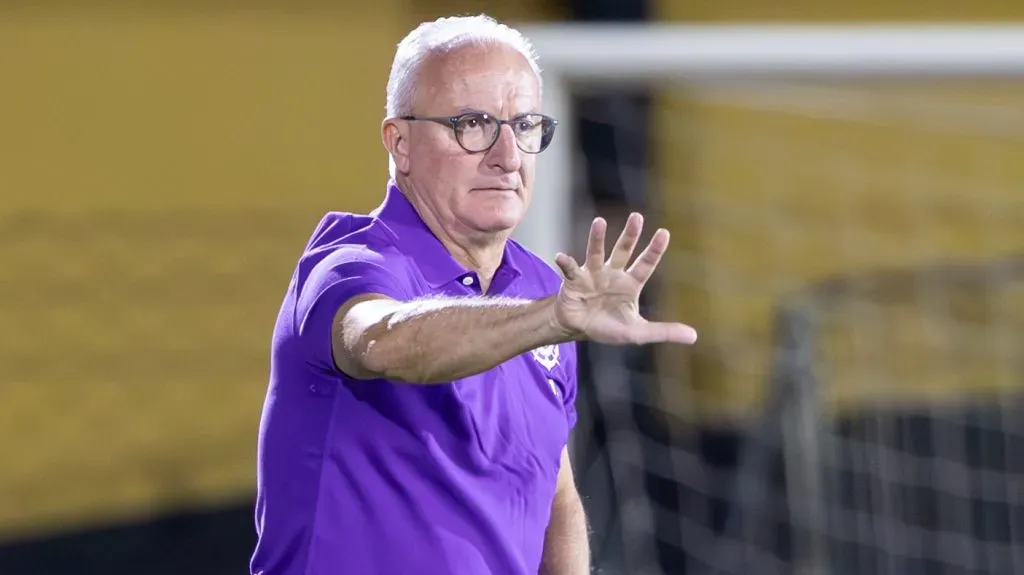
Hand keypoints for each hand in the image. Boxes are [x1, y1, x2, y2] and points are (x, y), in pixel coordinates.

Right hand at [552, 213, 697, 345]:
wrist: (577, 329)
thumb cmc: (608, 327)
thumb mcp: (638, 332)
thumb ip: (664, 331)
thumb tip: (694, 336)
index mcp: (630, 284)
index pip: (645, 264)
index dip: (654, 250)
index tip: (664, 232)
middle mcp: (612, 274)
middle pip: (623, 251)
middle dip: (630, 235)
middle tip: (637, 217)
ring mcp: (592, 275)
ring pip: (596, 253)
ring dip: (597, 238)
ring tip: (599, 222)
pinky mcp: (574, 281)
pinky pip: (570, 269)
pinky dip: (565, 262)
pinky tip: (561, 256)